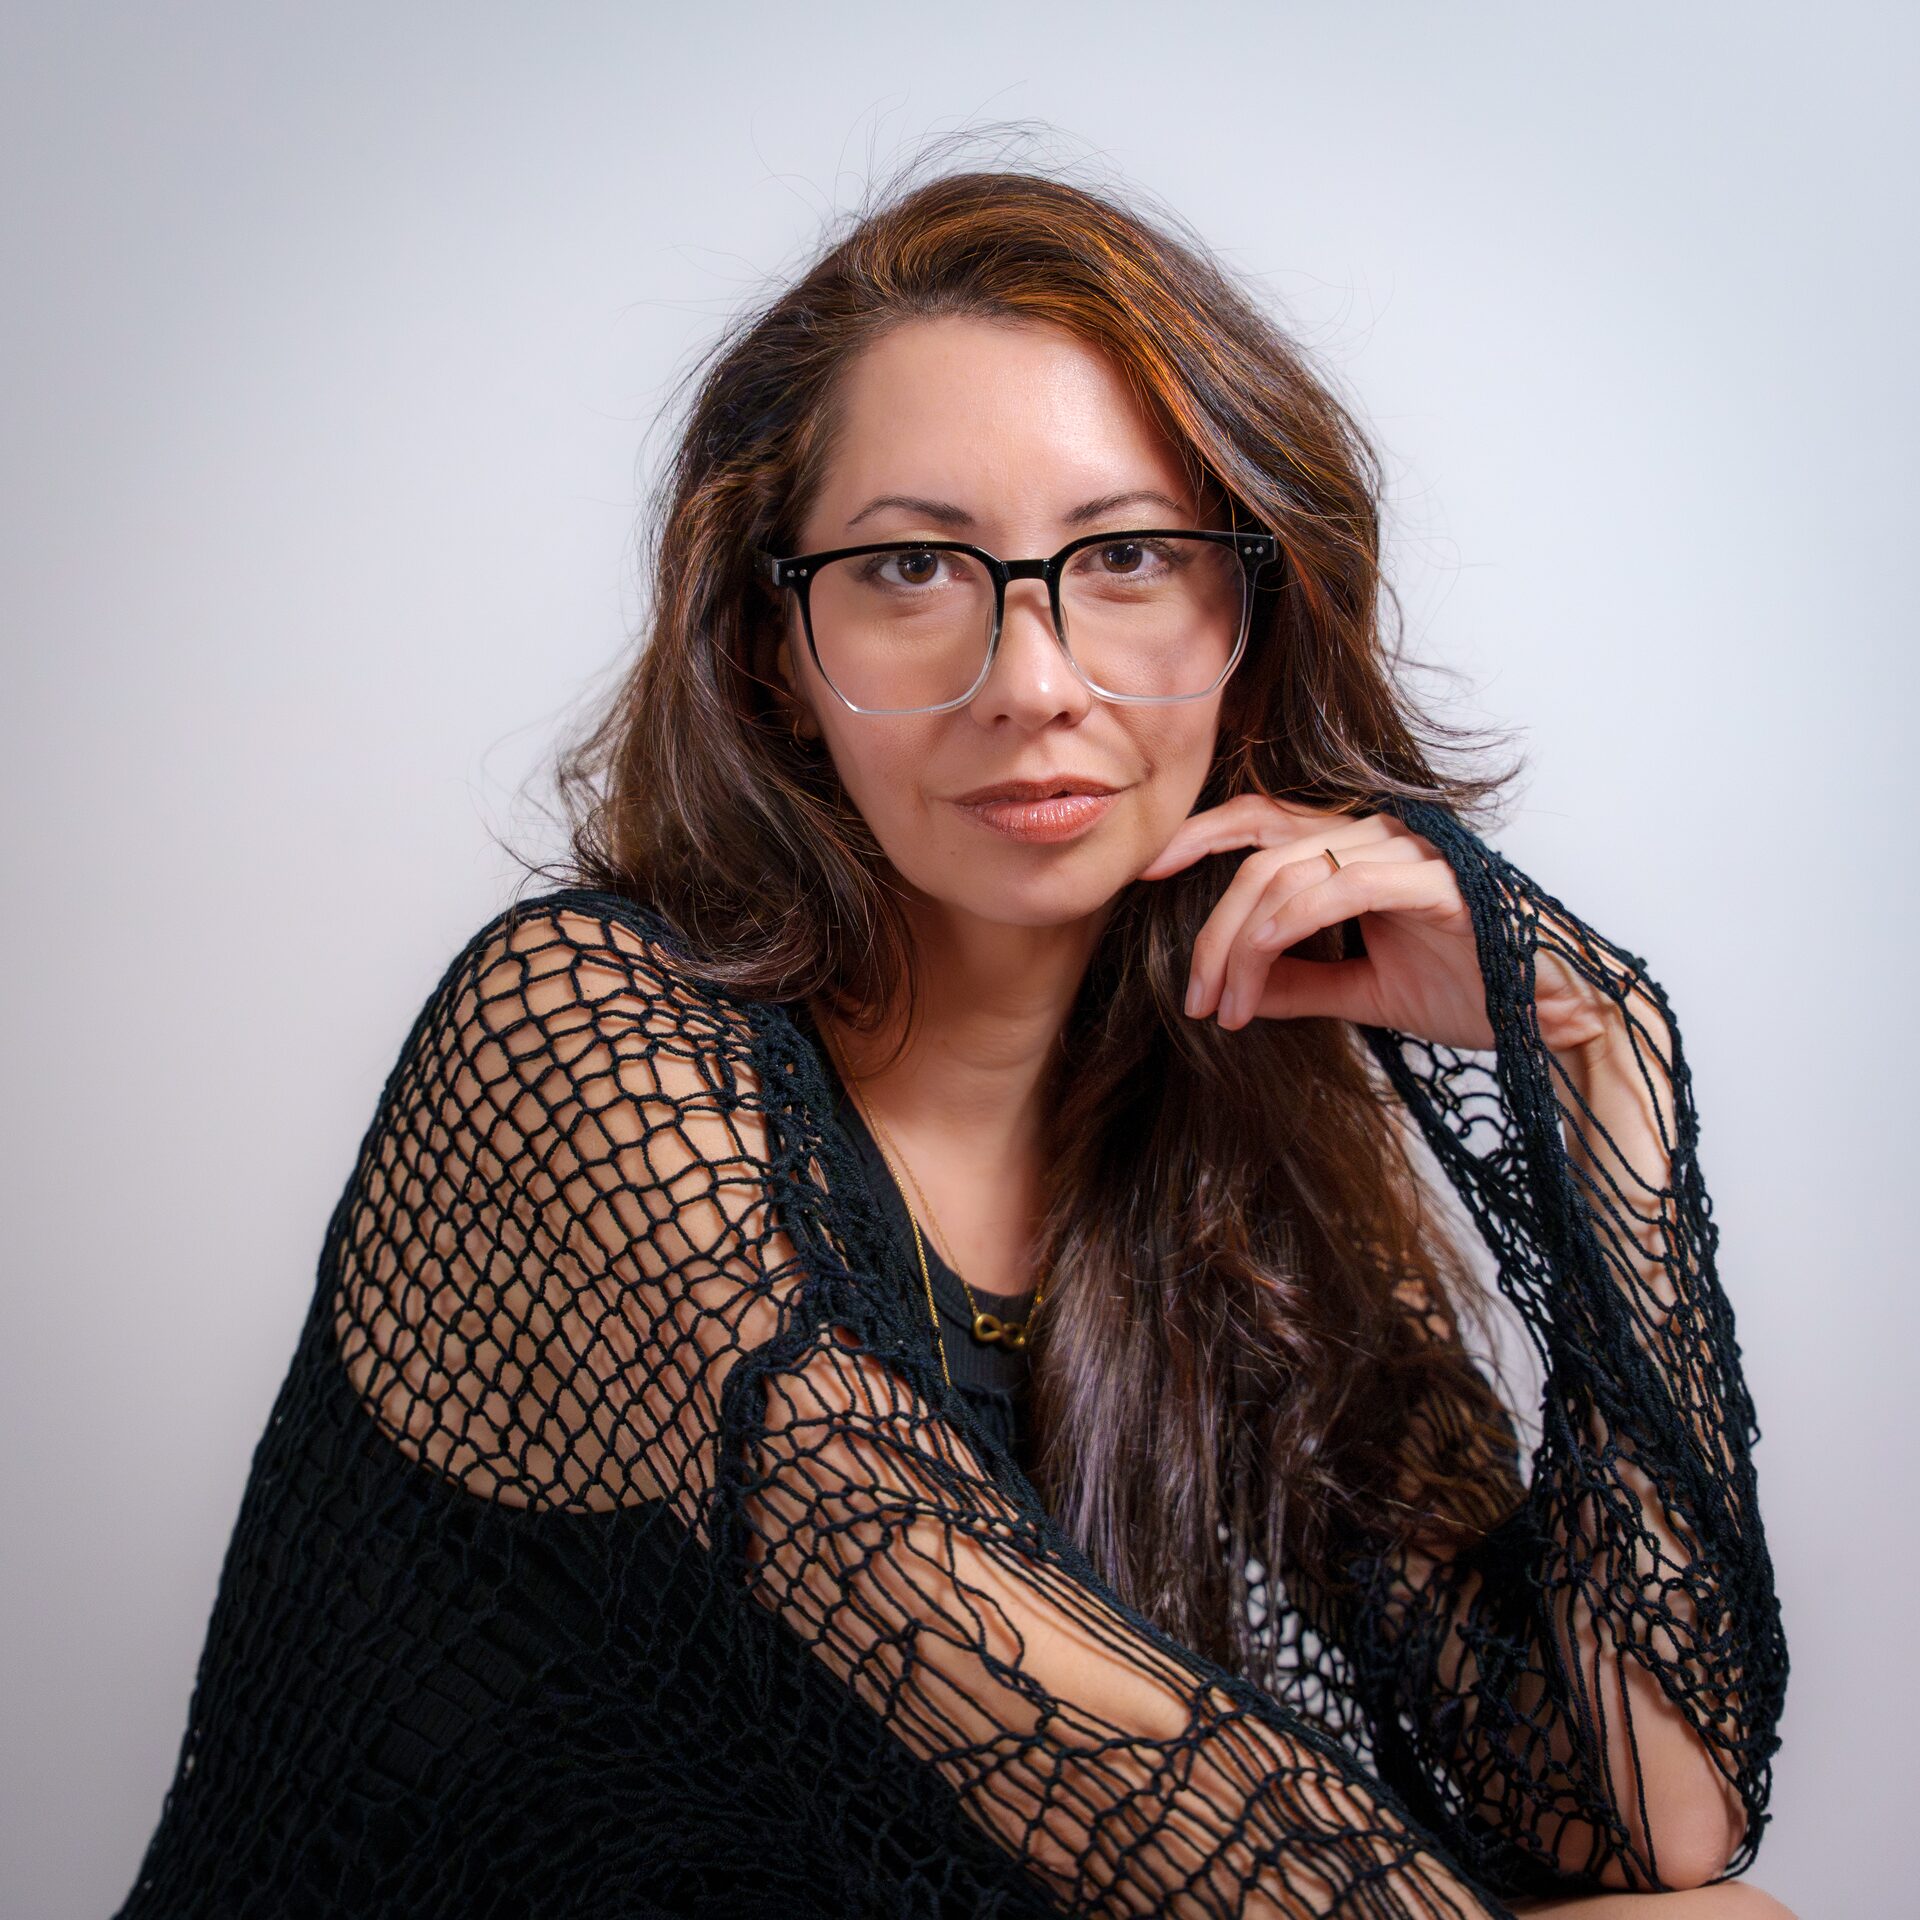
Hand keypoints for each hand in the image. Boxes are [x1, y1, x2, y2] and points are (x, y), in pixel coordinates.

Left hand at [1138, 796, 1612, 1056]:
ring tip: (1220, 1008)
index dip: (1200, 836)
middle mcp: (1382, 836)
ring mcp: (1408, 851)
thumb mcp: (1365, 990)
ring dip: (1235, 947)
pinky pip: (1330, 890)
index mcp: (1365, 849)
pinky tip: (1252, 987)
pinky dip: (1275, 939)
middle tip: (1193, 996)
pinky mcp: (1431, 879)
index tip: (1147, 874)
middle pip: (1259, 852)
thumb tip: (1237, 992)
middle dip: (1209, 925)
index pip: (1265, 821)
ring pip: (1281, 876)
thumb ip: (1301, 982)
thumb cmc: (1478, 992)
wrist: (1561, 1018)